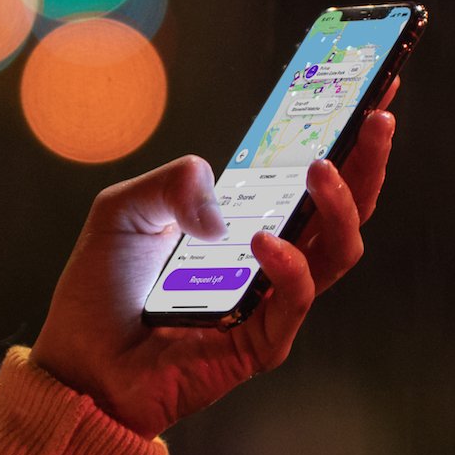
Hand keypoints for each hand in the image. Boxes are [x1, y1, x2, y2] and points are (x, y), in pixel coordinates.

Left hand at [27, 88, 398, 437]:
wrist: (78, 367)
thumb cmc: (101, 291)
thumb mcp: (123, 209)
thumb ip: (170, 182)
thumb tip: (218, 193)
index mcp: (249, 222)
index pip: (312, 176)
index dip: (346, 135)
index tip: (377, 88)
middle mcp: (272, 260)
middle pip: (344, 209)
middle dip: (368, 161)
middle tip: (376, 117)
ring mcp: (272, 303)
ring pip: (338, 252)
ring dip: (340, 206)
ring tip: (323, 169)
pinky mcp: (259, 344)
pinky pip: (294, 303)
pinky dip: (288, 268)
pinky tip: (264, 240)